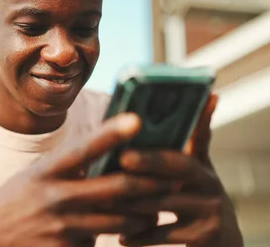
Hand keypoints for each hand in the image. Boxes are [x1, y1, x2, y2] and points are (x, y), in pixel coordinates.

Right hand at [0, 113, 175, 246]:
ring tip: (156, 210)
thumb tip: (106, 158)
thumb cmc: (12, 205)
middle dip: (151, 183)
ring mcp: (60, 227)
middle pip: (115, 187)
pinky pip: (100, 243)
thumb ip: (65, 168)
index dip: (111, 133)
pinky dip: (113, 239)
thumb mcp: (32, 178)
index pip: (82, 148)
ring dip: (143, 216)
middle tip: (175, 177)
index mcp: (44, 171)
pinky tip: (124, 237)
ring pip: (118, 220)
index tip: (138, 118)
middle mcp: (53, 197)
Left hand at [117, 94, 243, 246]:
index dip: (155, 149)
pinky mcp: (205, 236)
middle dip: (144, 167)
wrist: (222, 240)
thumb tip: (209, 94)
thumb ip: (193, 135)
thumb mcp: (197, 166)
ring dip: (132, 202)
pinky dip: (141, 236)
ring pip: (164, 204)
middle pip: (173, 173)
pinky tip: (121, 237)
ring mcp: (209, 212)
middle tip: (117, 165)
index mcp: (201, 166)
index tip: (127, 151)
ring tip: (104, 200)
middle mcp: (209, 186)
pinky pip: (165, 235)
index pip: (180, 150)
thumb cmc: (195, 194)